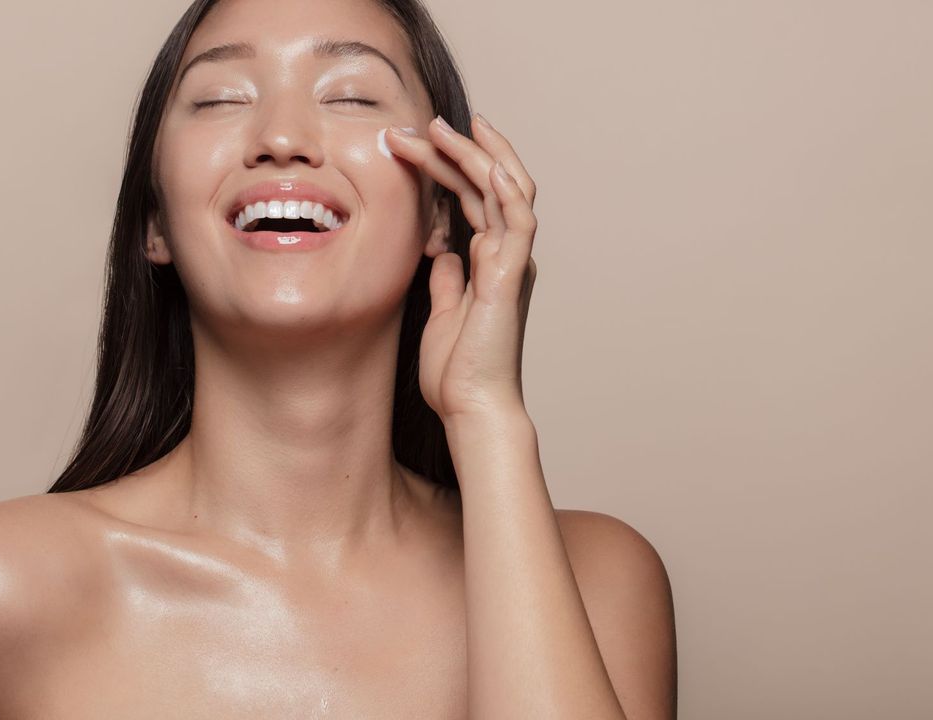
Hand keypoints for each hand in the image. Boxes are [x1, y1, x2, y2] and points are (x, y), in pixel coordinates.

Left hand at [384, 114, 537, 424]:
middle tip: (420, 123)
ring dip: (476, 155)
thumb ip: (446, 278)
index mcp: (486, 262)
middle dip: (455, 149)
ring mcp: (511, 264)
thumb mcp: (441, 312)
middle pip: (486, 185)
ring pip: (505, 191)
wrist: (472, 407)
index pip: (471, 198)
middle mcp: (504, 256)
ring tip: (441, 127)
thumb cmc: (457, 372)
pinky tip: (487, 163)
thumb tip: (440, 250)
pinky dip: (506, 189)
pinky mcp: (510, 277)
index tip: (414, 142)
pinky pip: (517, 222)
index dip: (447, 166)